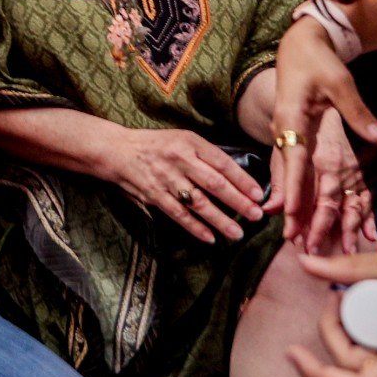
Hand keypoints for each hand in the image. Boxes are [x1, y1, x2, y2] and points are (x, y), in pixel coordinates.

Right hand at [108, 128, 265, 242]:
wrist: (117, 150)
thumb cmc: (155, 145)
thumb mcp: (181, 139)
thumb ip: (204, 155)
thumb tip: (235, 176)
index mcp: (190, 143)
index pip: (222, 163)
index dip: (242, 180)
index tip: (259, 194)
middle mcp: (179, 160)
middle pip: (215, 184)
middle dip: (238, 202)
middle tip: (256, 216)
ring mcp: (166, 179)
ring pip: (199, 203)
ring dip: (220, 220)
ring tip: (237, 233)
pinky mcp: (154, 195)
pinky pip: (178, 214)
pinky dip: (195, 227)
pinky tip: (210, 237)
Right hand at [270, 17, 376, 247]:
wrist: (299, 46)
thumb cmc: (317, 61)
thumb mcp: (339, 82)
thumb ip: (357, 111)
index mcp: (290, 117)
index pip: (292, 157)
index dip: (293, 186)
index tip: (291, 211)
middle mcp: (283, 130)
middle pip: (285, 174)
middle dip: (289, 208)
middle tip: (291, 238)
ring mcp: (284, 135)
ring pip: (286, 175)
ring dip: (290, 205)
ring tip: (292, 235)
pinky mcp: (290, 136)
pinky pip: (291, 168)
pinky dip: (293, 190)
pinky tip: (293, 212)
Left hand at [272, 108, 375, 254]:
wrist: (325, 99)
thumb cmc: (298, 126)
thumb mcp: (284, 148)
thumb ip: (279, 179)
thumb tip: (271, 209)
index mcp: (320, 159)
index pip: (311, 195)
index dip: (302, 217)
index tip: (293, 237)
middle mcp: (340, 166)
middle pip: (332, 203)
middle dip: (322, 229)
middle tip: (313, 250)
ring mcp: (355, 170)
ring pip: (355, 203)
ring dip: (350, 229)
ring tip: (348, 250)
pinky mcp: (364, 172)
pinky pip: (369, 196)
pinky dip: (371, 216)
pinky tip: (371, 235)